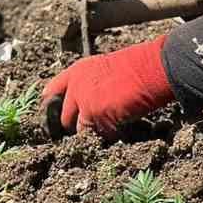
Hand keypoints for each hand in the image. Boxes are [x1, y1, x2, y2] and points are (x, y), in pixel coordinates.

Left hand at [42, 35, 173, 135]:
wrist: (151, 68)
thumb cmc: (139, 66)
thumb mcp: (107, 69)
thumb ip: (92, 84)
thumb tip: (90, 102)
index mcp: (77, 71)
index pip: (51, 92)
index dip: (53, 108)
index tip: (59, 117)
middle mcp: (75, 86)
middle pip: (64, 118)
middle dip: (77, 125)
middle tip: (94, 127)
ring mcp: (83, 102)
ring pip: (79, 130)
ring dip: (93, 133)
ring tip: (110, 129)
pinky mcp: (94, 116)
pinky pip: (98, 135)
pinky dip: (109, 136)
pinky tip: (122, 129)